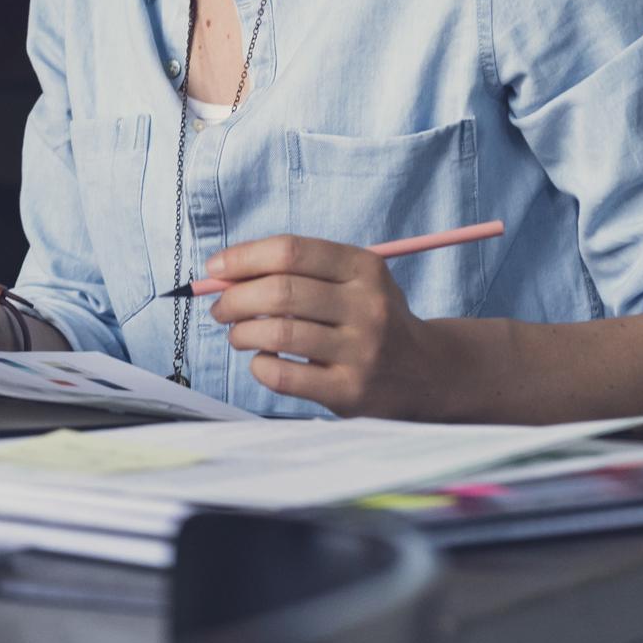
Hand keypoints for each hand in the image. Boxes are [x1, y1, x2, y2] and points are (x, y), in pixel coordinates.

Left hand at [197, 235, 445, 417]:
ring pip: (278, 333)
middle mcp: (368, 307)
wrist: (426, 373)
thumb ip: (298, 272)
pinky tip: (262, 360)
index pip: (291, 251)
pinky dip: (259, 365)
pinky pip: (283, 375)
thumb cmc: (370, 318)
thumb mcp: (353, 281)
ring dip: (241, 332)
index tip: (215, 268)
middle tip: (219, 308)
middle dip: (234, 298)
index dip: (243, 257)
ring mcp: (361, 351)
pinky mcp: (350, 391)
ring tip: (237, 334)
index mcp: (365, 268)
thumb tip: (226, 274)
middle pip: (280, 292)